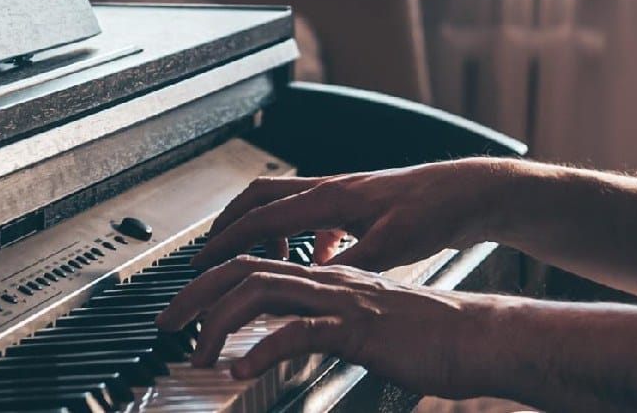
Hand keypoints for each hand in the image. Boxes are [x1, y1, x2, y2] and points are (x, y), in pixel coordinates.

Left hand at [155, 255, 503, 399]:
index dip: (212, 282)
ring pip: (263, 290)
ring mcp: (339, 300)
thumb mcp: (362, 326)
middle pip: (244, 269)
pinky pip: (300, 331)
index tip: (183, 310)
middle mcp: (324, 279)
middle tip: (165, 324)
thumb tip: (292, 339)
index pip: (254, 266)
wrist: (471, 336)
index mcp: (323, 277)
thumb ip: (326, 324)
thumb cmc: (422, 335)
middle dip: (197, 293)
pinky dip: (264, 348)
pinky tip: (241, 371)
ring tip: (197, 351)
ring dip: (220, 319)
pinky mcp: (356, 327)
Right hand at [193, 158, 513, 271]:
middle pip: (261, 198)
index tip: (202, 257)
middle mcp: (329, 190)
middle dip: (230, 223)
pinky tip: (316, 259)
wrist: (465, 192)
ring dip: (263, 229)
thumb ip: (349, 263)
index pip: (262, 216)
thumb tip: (313, 281)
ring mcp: (342, 195)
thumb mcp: (391, 245)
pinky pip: (313, 217)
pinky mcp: (357, 206)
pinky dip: (301, 237)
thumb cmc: (433, 210)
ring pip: (285, 205)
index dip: (227, 238)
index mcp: (329, 198)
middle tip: (209, 252)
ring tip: (258, 262)